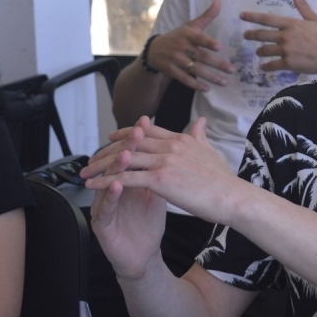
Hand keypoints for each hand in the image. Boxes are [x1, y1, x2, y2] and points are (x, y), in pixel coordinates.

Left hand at [83, 117, 247, 227]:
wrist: (232, 197)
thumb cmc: (223, 180)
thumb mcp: (211, 151)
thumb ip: (200, 135)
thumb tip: (201, 120)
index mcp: (181, 139)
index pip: (147, 129)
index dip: (127, 132)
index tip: (112, 137)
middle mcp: (171, 146)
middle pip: (131, 142)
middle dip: (108, 149)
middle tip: (92, 156)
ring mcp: (165, 161)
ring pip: (125, 159)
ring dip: (101, 165)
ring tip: (85, 172)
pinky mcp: (160, 179)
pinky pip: (125, 178)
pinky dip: (105, 181)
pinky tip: (92, 186)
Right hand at [87, 122, 166, 280]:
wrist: (142, 255)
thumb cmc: (148, 223)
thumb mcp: (159, 191)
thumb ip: (165, 168)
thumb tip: (176, 144)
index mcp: (126, 180)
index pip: (130, 155)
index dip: (137, 139)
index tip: (146, 123)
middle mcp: (112, 189)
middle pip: (117, 164)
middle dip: (126, 147)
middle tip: (135, 132)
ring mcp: (104, 205)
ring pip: (107, 182)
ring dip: (116, 166)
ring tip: (126, 153)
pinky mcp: (101, 223)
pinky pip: (103, 207)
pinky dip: (110, 195)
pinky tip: (117, 184)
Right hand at [148, 0, 234, 90]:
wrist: (154, 50)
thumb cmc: (178, 36)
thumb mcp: (191, 25)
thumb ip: (207, 15)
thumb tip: (219, 0)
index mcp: (187, 34)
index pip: (198, 38)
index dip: (208, 42)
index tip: (219, 47)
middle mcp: (181, 46)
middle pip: (201, 56)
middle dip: (217, 64)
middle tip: (232, 70)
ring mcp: (175, 59)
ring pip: (195, 69)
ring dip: (210, 77)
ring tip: (224, 82)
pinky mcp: (170, 70)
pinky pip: (184, 78)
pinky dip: (195, 84)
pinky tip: (207, 89)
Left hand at [241, 0, 316, 75]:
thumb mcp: (316, 19)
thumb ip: (303, 7)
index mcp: (292, 24)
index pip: (267, 19)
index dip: (252, 17)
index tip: (242, 16)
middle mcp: (286, 36)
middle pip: (261, 35)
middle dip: (250, 35)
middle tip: (245, 36)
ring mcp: (286, 51)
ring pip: (264, 51)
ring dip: (259, 52)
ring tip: (258, 52)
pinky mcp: (288, 64)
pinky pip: (271, 65)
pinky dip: (266, 66)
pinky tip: (264, 67)